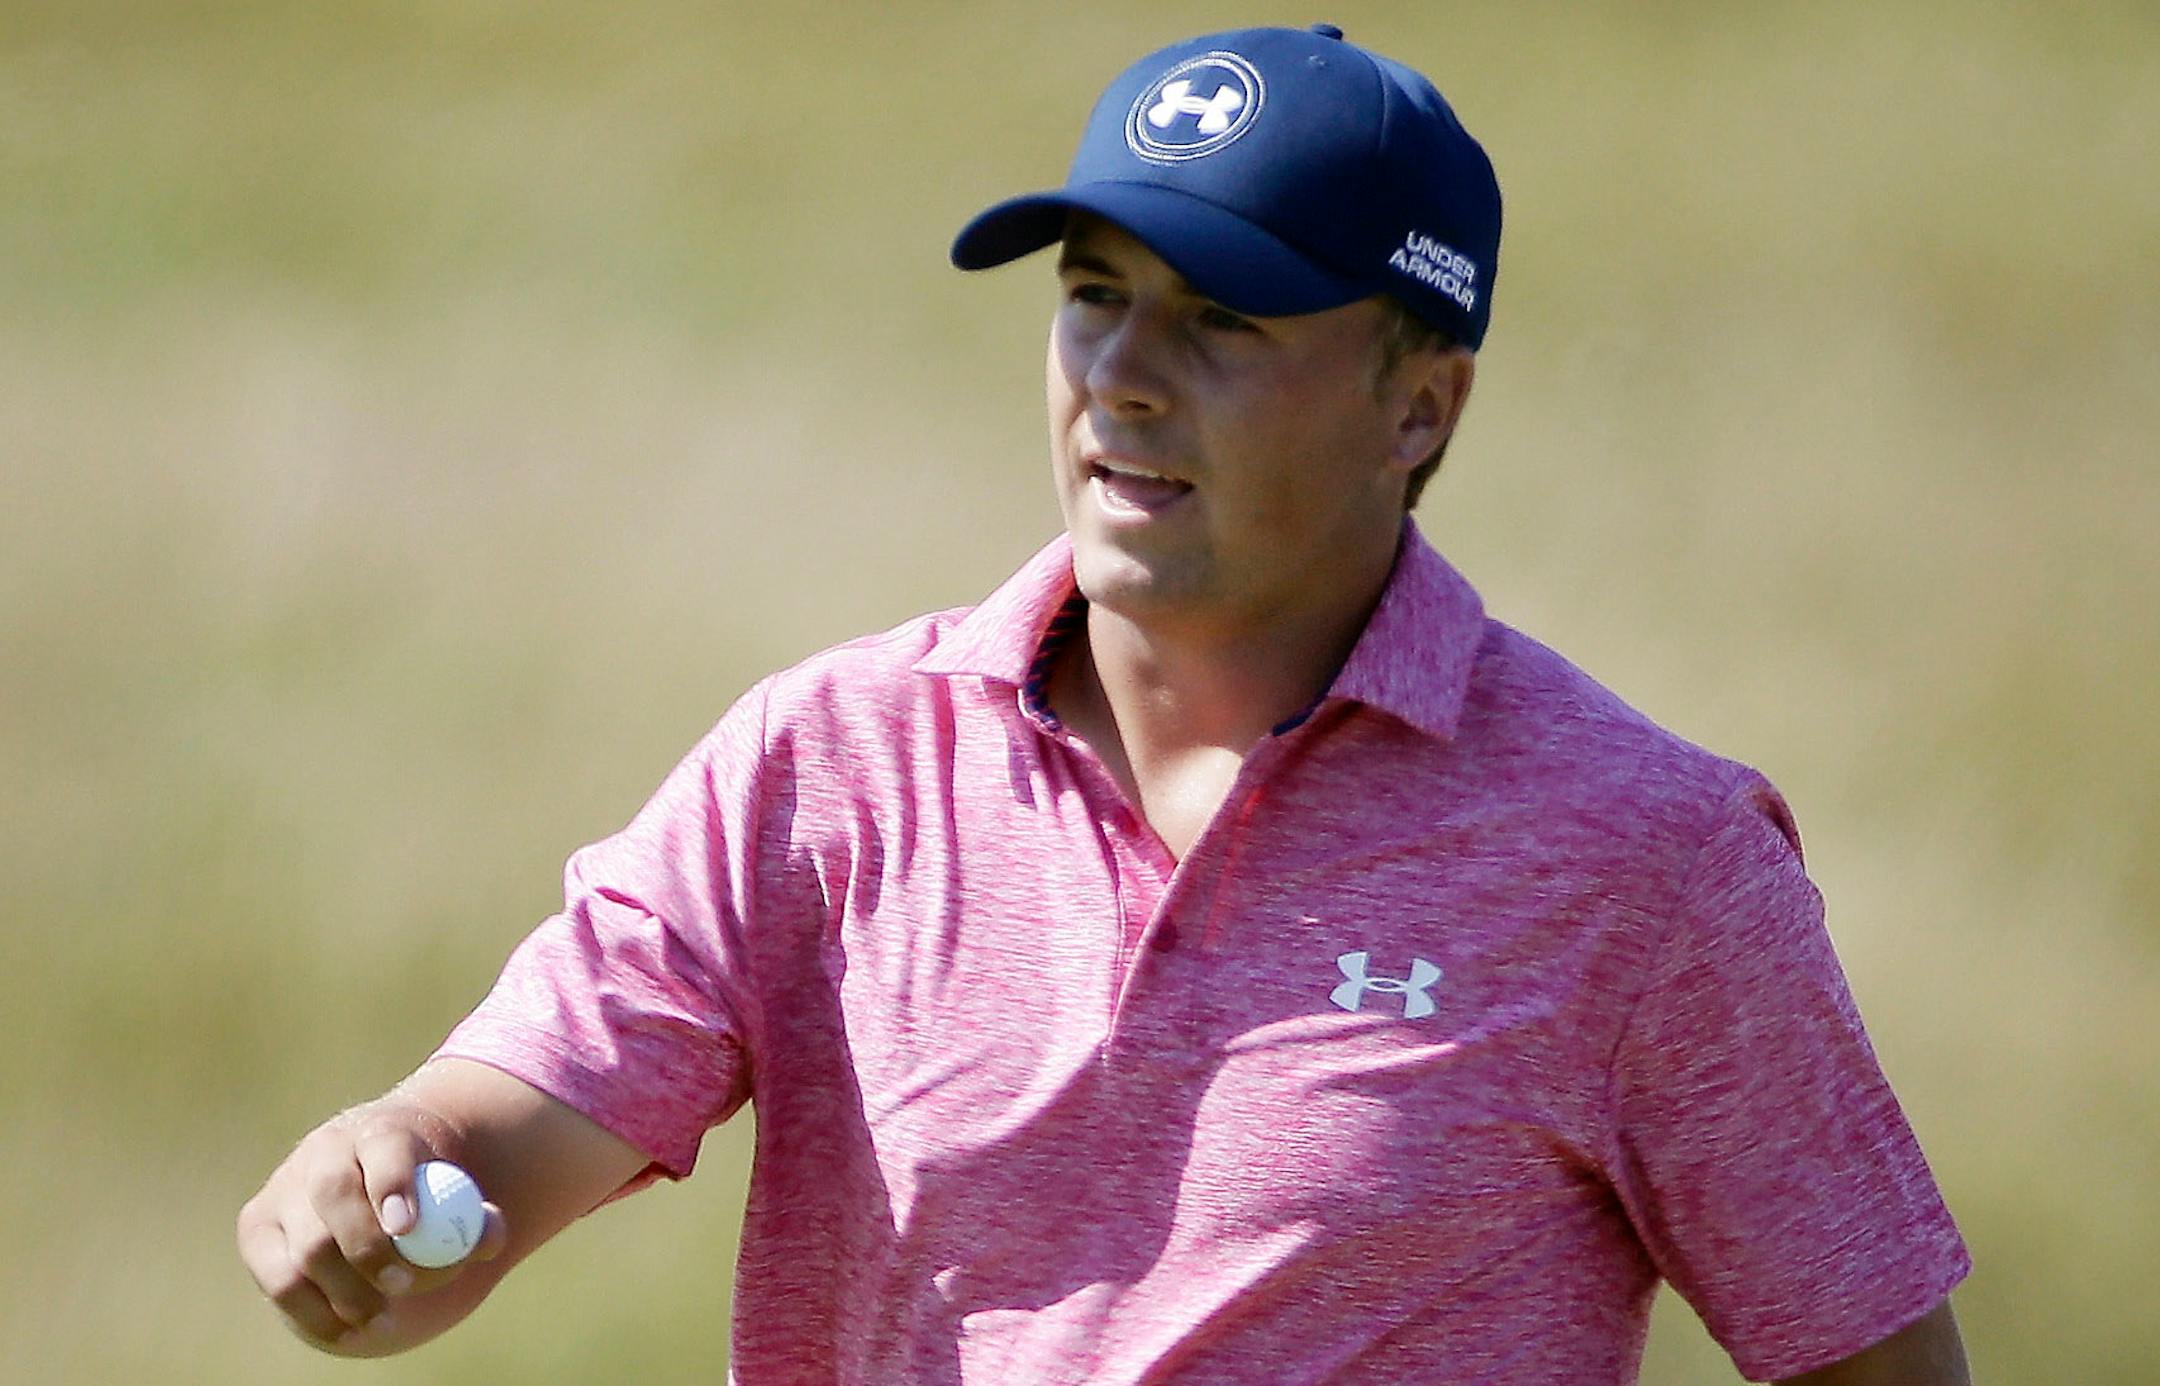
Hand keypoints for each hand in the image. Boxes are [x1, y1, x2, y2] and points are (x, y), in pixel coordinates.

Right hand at [237, 1098, 509, 1354]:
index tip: (409, 1228)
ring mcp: (284, 1188)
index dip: (394, 1185)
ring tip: (383, 1319)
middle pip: (335, 1194)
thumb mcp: (452, 1193)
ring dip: (346, 1291)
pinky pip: (281, 1281)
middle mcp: (324, 1152)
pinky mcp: (258, 1229)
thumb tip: (488, 1237)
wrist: (367, 1186)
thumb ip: (477, 1215)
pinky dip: (315, 1313)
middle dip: (367, 1247)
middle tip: (402, 1286)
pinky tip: (349, 1329)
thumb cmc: (420, 1194)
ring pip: (306, 1246)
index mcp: (378, 1131)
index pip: (384, 1147)